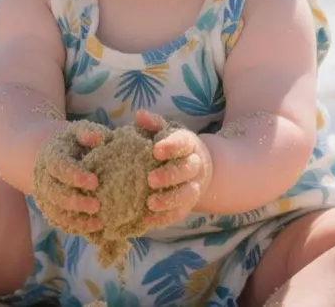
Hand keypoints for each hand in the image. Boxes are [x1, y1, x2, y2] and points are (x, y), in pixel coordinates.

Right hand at [34, 122, 106, 234]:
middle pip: (55, 194)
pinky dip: (75, 227)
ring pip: (56, 212)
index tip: (95, 181)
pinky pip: (60, 220)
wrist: (41, 152)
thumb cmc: (68, 141)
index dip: (75, 176)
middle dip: (76, 202)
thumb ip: (87, 133)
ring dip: (76, 220)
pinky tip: (94, 227)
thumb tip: (99, 137)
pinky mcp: (49, 207)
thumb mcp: (76, 131)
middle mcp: (44, 178)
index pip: (59, 168)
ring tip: (99, 222)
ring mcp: (45, 195)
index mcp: (50, 156)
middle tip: (98, 205)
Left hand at [134, 109, 212, 228]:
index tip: (156, 150)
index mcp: (188, 143)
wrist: (195, 168)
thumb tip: (139, 115)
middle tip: (150, 179)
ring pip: (187, 194)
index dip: (172, 146)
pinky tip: (147, 219)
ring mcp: (193, 186)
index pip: (183, 142)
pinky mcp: (187, 205)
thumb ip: (152, 125)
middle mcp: (195, 165)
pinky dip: (164, 218)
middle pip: (188, 169)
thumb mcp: (163, 132)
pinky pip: (179, 213)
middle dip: (170, 175)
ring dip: (170, 200)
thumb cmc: (170, 146)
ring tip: (150, 203)